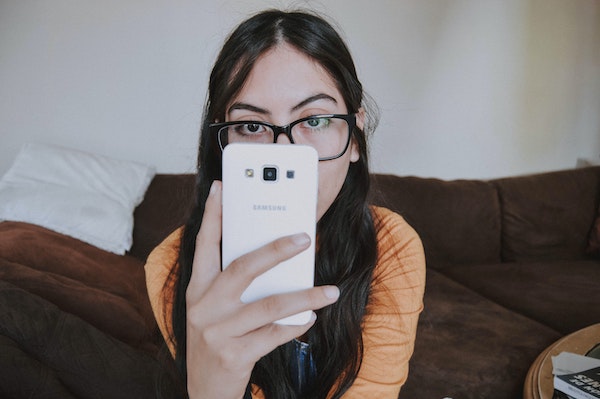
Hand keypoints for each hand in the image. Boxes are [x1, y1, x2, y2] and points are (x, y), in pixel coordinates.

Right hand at [185, 181, 338, 398]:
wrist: (205, 390)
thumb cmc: (218, 339)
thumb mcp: (216, 309)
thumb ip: (235, 284)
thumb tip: (277, 257)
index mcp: (197, 289)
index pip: (204, 244)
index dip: (213, 214)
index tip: (222, 187)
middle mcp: (203, 306)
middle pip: (243, 267)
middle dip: (276, 249)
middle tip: (305, 237)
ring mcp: (217, 331)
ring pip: (269, 304)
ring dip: (305, 296)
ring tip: (330, 291)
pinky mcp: (233, 354)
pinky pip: (275, 334)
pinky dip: (297, 325)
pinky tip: (311, 319)